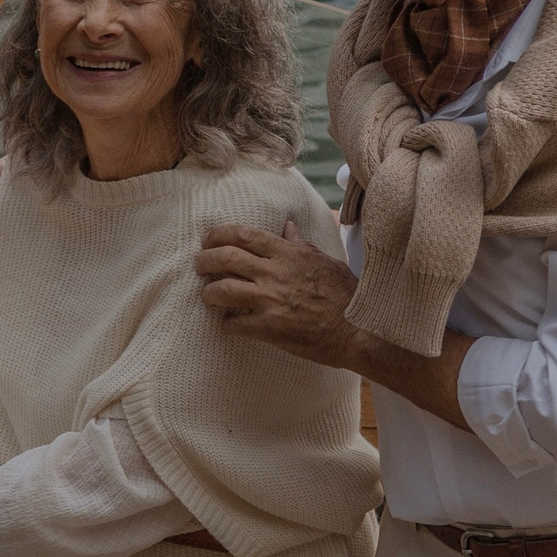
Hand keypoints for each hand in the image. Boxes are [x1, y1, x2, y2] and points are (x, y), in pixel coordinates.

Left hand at [195, 220, 366, 368]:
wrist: (357, 330)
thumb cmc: (346, 295)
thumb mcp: (325, 261)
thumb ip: (301, 245)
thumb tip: (288, 226)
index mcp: (288, 254)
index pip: (244, 234)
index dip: (219, 234)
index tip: (208, 239)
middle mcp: (275, 273)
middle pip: (226, 258)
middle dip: (205, 260)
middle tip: (200, 265)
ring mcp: (271, 301)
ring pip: (223, 290)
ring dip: (209, 293)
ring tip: (207, 296)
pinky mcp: (269, 328)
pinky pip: (235, 324)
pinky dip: (227, 324)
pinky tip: (228, 325)